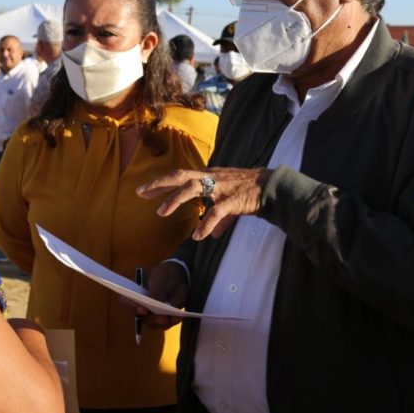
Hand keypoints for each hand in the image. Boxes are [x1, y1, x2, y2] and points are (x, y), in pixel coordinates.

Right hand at [133, 261, 188, 329]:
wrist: (179, 276)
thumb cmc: (164, 273)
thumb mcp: (161, 276)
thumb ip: (157, 289)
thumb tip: (155, 303)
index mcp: (133, 292)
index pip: (126, 301)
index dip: (132, 306)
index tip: (143, 309)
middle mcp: (139, 305)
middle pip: (140, 317)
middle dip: (151, 319)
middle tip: (162, 317)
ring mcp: (151, 313)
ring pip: (152, 324)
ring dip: (162, 324)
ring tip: (172, 318)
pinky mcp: (162, 318)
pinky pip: (164, 325)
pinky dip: (172, 323)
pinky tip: (178, 317)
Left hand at [136, 167, 270, 239]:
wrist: (272, 187)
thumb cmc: (248, 192)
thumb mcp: (228, 202)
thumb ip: (218, 219)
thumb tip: (210, 236)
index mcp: (208, 176)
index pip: (179, 177)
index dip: (160, 183)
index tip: (143, 191)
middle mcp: (211, 178)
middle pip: (180, 176)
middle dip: (159, 184)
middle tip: (141, 193)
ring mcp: (221, 187)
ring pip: (193, 188)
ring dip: (175, 200)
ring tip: (161, 212)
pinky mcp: (233, 200)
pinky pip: (216, 212)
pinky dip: (206, 224)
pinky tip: (198, 236)